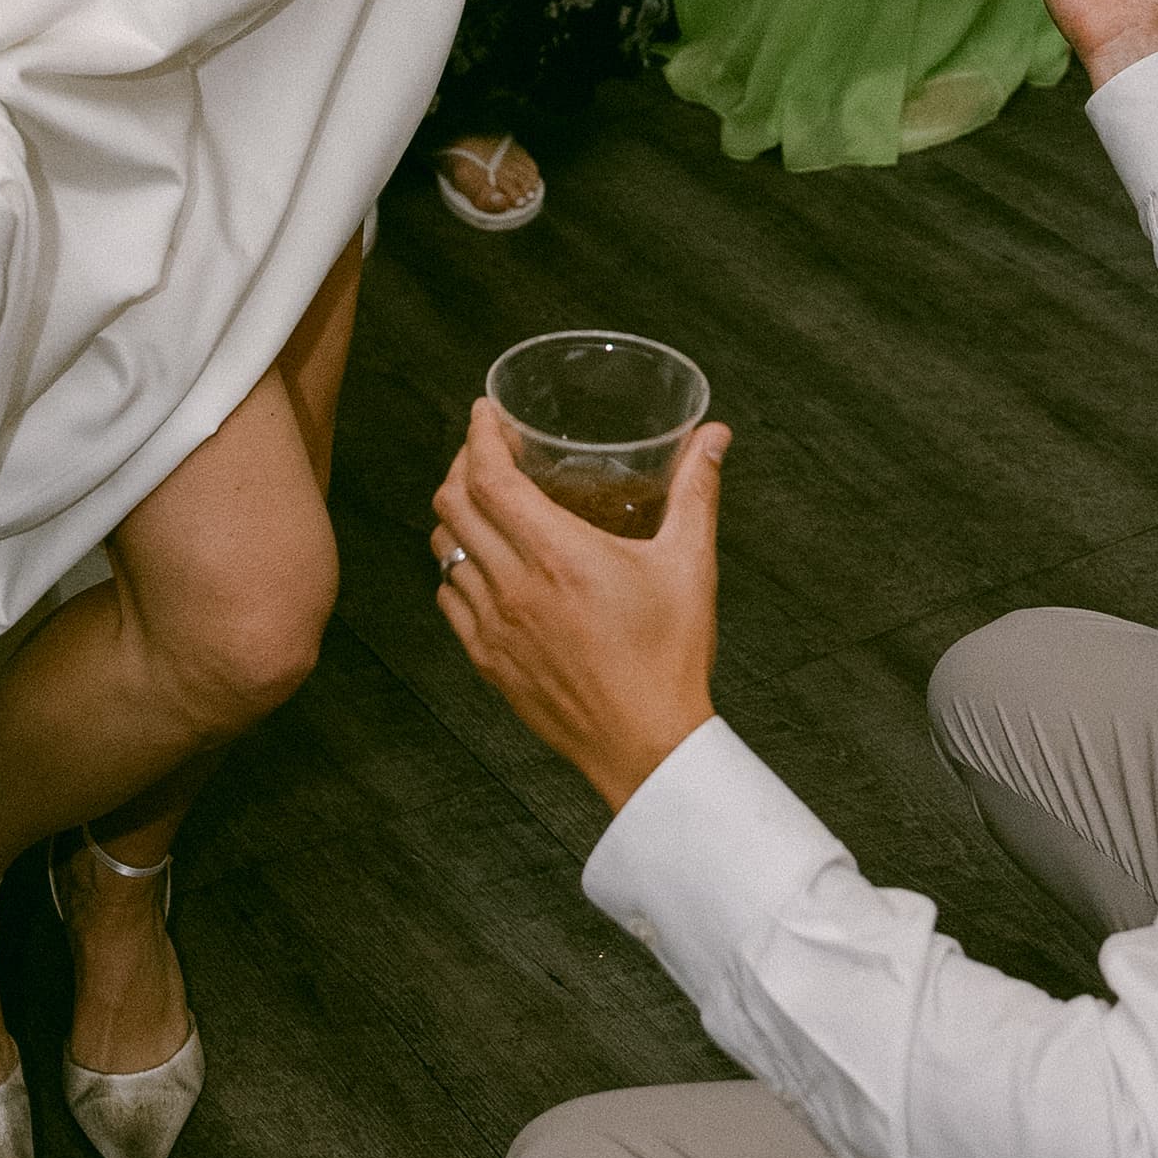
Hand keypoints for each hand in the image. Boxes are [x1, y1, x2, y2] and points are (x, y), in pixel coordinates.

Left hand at [431, 401, 725, 811]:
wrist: (645, 744)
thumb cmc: (670, 656)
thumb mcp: (690, 565)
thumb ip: (696, 492)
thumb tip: (714, 437)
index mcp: (557, 555)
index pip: (489, 477)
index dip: (478, 436)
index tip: (485, 413)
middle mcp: (513, 586)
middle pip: (452, 505)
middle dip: (462, 466)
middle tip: (487, 452)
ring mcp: (493, 627)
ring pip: (443, 550)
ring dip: (456, 516)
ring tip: (483, 503)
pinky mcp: (488, 661)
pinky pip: (450, 598)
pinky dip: (456, 569)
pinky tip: (483, 566)